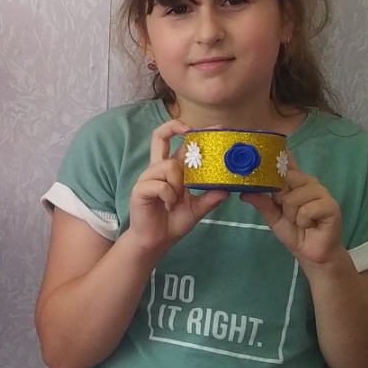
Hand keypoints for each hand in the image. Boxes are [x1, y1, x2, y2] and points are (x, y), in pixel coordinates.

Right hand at [123, 118, 226, 253]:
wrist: (156, 240)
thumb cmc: (173, 221)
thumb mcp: (198, 208)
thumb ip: (210, 198)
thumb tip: (227, 189)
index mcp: (171, 169)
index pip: (178, 142)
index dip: (191, 132)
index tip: (212, 129)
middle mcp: (158, 168)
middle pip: (159, 136)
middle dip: (175, 127)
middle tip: (190, 130)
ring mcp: (148, 177)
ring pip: (169, 165)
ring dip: (178, 183)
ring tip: (178, 199)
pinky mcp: (140, 189)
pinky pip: (161, 184)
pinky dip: (169, 195)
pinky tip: (169, 205)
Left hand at [242, 159, 345, 266]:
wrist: (311, 253)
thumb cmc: (294, 232)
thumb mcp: (273, 217)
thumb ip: (262, 203)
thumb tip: (245, 193)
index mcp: (295, 182)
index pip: (287, 162)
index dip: (277, 154)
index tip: (265, 148)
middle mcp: (309, 182)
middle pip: (286, 179)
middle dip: (281, 200)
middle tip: (288, 213)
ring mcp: (322, 192)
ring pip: (294, 196)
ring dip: (293, 214)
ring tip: (300, 221)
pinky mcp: (331, 205)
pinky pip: (307, 209)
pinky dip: (303, 221)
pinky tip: (311, 225)